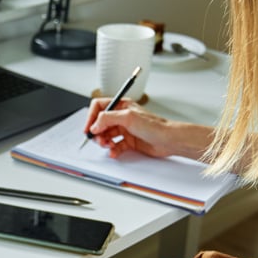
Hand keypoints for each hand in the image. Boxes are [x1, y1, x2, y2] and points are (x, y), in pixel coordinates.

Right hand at [83, 98, 211, 159]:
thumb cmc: (154, 125)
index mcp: (121, 106)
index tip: (89, 128)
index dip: (91, 117)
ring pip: (106, 135)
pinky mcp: (129, 141)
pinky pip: (115, 145)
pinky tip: (115, 152)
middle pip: (100, 123)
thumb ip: (107, 118)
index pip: (99, 107)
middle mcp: (121, 117)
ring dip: (104, 141)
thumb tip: (94, 125)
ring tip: (109, 145)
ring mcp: (125, 129)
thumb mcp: (128, 117)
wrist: (168, 140)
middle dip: (97, 132)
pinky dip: (112, 150)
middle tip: (98, 139)